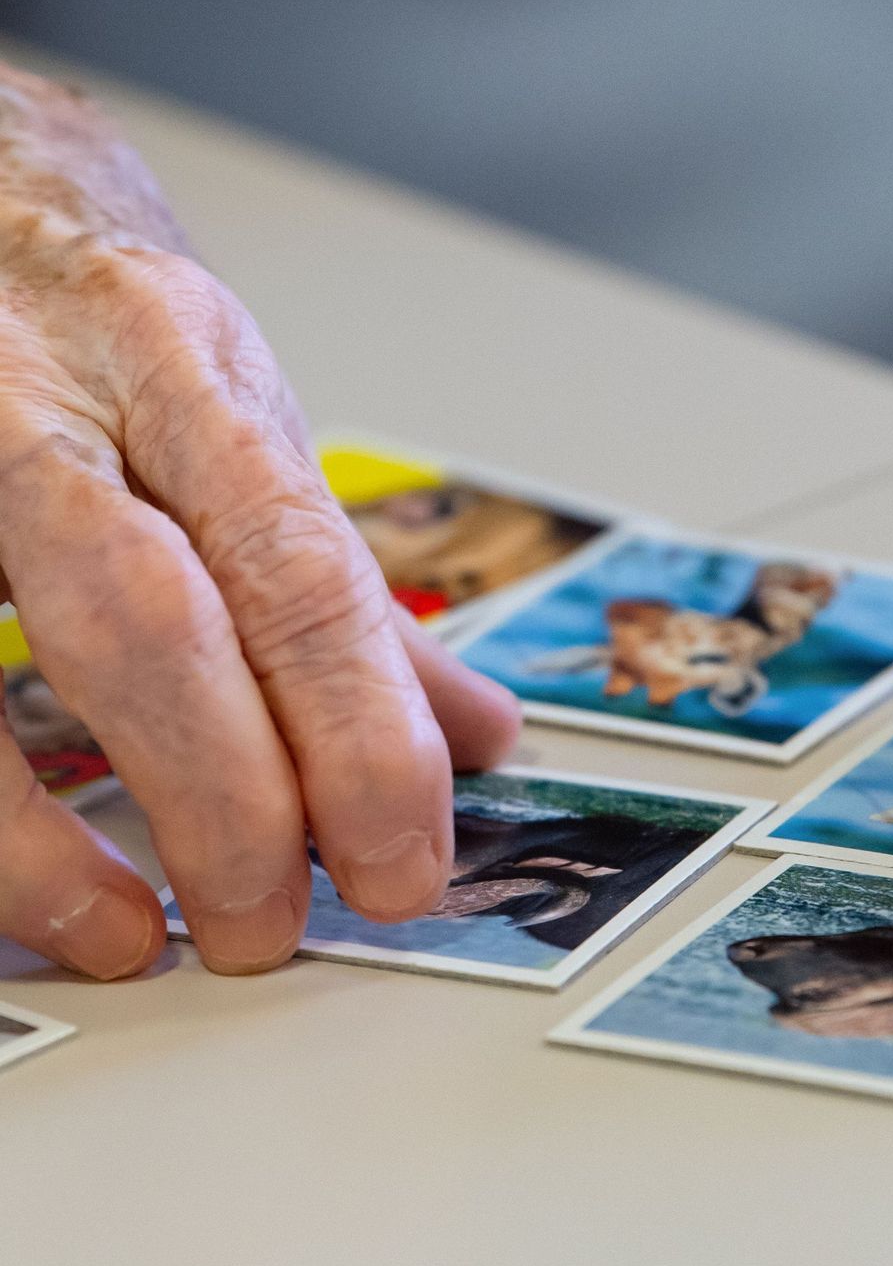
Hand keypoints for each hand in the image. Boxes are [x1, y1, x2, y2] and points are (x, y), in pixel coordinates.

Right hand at [0, 62, 519, 978]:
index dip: (362, 733)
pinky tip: (26, 874)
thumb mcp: (241, 420)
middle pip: (152, 611)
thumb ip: (338, 586)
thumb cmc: (110, 332)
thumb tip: (475, 733)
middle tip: (273, 924)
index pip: (300, 568)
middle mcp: (51, 399)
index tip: (402, 860)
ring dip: (50, 830)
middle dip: (227, 791)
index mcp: (189, 373)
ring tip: (132, 933)